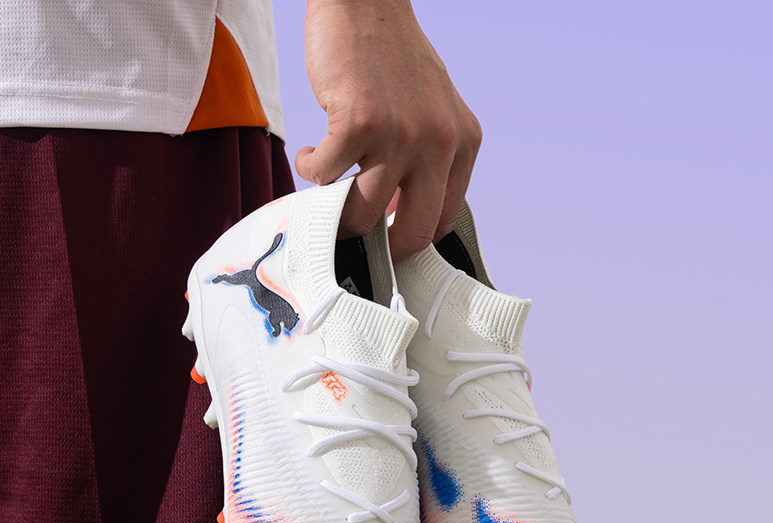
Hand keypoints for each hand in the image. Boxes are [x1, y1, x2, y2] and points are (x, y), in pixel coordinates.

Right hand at [296, 0, 481, 262]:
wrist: (364, 3)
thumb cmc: (392, 60)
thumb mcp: (432, 113)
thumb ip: (427, 162)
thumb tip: (398, 215)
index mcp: (462, 144)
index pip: (443, 221)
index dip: (410, 239)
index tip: (387, 238)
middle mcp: (439, 143)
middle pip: (411, 233)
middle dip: (379, 248)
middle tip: (356, 236)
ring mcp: (401, 135)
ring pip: (363, 214)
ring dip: (335, 210)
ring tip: (326, 183)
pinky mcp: (360, 124)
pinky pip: (326, 176)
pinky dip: (310, 170)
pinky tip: (312, 152)